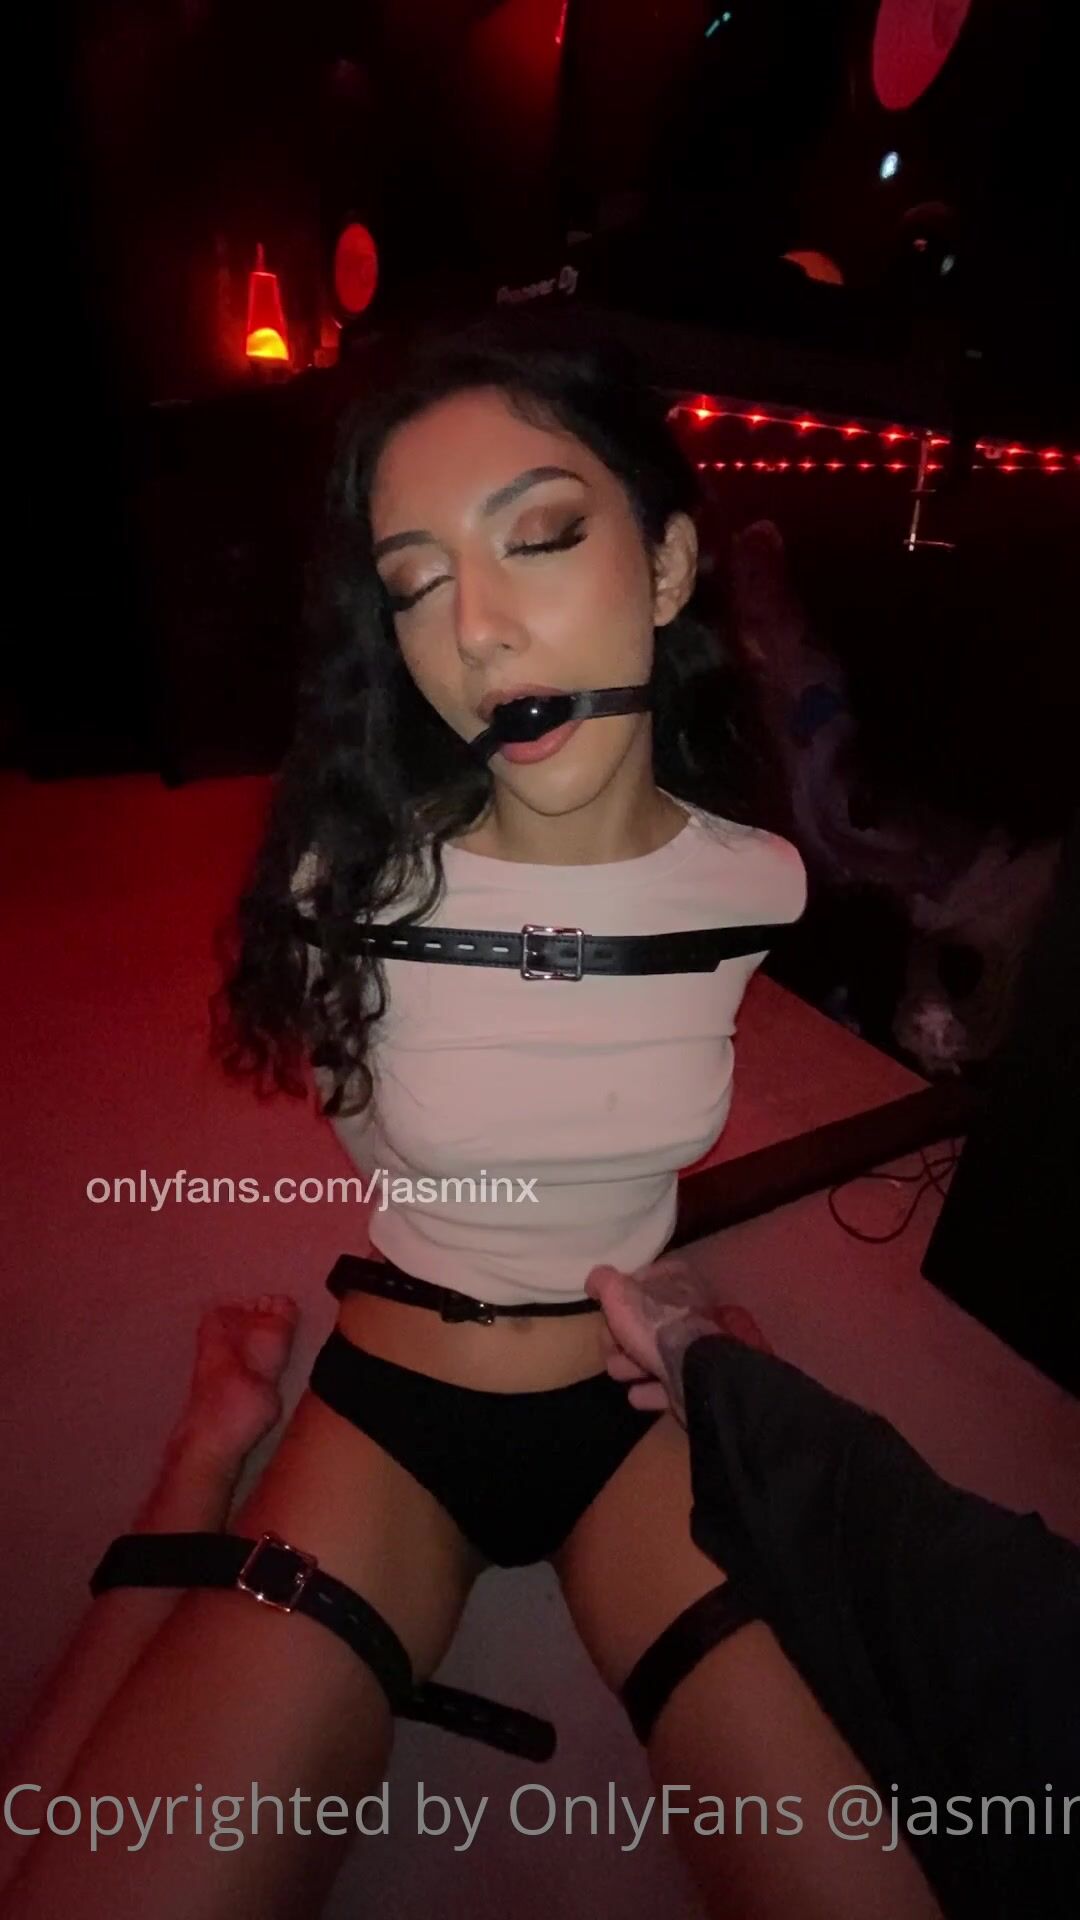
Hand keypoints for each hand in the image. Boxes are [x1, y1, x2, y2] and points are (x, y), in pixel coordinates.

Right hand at [585, 1255, 771, 1426]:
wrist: (692, 1372)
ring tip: (625, 1373)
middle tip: (614, 1350)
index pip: (637, 1283)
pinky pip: (663, 1384)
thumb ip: (603, 1281)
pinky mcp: (692, 1377)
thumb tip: (595, 1282)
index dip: (617, 1301)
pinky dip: (648, 1390)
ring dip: (629, 1367)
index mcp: (675, 1280)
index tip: (606, 1316)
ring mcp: (692, 1345)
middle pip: (640, 1323)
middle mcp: (688, 1308)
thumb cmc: (655, 1325)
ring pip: (649, 1355)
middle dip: (619, 1342)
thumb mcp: (619, 1292)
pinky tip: (637, 1393)